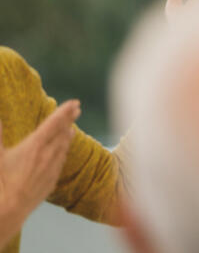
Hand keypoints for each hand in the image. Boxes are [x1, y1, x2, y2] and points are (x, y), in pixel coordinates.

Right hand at [0, 100, 79, 246]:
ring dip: (67, 136)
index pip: (54, 123)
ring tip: (70, 129)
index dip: (65, 111)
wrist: (9, 208)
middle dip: (69, 119)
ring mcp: (52, 168)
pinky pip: (61, 162)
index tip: (75, 103)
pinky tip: (63, 152)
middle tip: (77, 109)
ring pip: (64, 147)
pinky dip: (63, 152)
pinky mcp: (52, 180)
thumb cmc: (1, 181)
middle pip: (62, 132)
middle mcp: (48, 154)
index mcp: (35, 145)